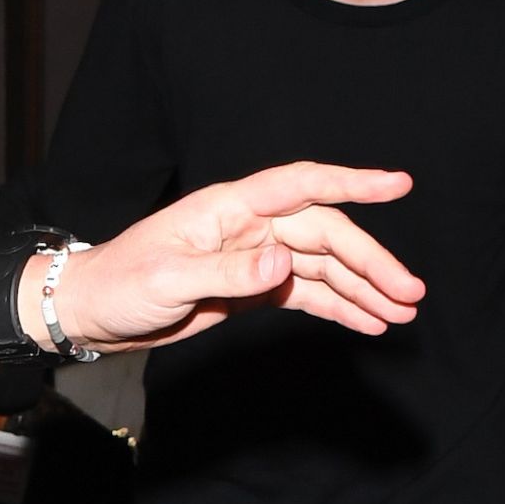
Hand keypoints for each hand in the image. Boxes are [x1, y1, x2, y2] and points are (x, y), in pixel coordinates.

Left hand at [54, 162, 422, 352]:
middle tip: (411, 294)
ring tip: (403, 313)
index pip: (300, 186)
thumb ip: (227, 272)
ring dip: (363, 288)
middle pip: (325, 234)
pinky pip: (306, 293)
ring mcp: (254, 257)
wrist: (92, 312)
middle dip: (371, 261)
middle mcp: (249, 226)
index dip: (351, 182)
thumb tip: (285, 263)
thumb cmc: (120, 285)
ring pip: (323, 266)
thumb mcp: (168, 280)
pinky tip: (370, 321)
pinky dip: (339, 306)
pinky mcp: (252, 289)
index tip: (398, 184)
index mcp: (229, 208)